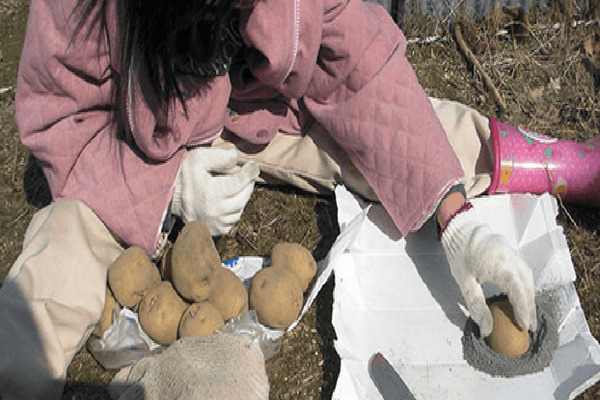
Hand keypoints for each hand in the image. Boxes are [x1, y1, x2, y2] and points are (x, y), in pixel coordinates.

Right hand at [171, 147, 259, 235]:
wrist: (166, 198)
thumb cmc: (183, 176)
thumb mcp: (197, 159)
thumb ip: (218, 156)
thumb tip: (237, 157)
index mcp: (212, 193)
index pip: (240, 182)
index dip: (250, 172)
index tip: (253, 165)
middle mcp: (216, 211)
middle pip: (243, 197)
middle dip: (248, 185)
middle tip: (248, 176)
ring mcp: (216, 223)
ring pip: (239, 211)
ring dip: (242, 198)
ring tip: (239, 187)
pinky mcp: (215, 230)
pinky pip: (232, 222)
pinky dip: (234, 211)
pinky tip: (229, 201)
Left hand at [440, 205, 536, 336]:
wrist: (459, 228)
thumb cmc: (460, 255)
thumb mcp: (465, 283)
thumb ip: (477, 306)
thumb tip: (487, 329)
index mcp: (501, 267)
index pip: (518, 294)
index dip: (523, 312)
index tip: (524, 327)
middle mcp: (512, 259)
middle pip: (527, 287)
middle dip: (529, 308)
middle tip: (529, 326)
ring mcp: (514, 253)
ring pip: (528, 278)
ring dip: (529, 297)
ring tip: (526, 314)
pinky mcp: (512, 251)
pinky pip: (524, 271)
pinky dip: (525, 285)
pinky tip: (521, 295)